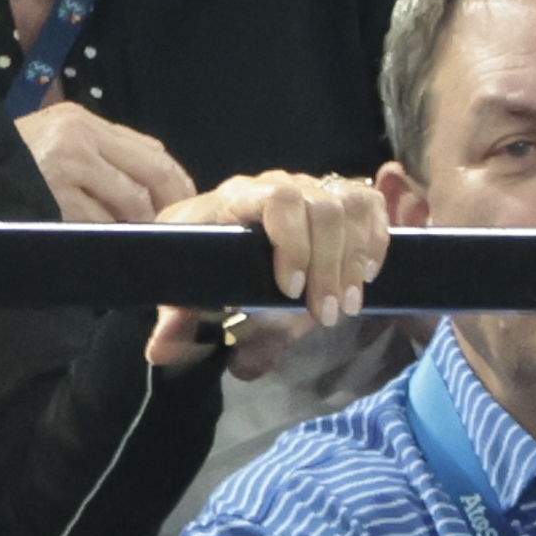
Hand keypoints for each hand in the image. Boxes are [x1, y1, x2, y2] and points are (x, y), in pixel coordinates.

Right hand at [17, 102, 196, 223]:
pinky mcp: (53, 196)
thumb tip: (152, 185)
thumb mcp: (50, 145)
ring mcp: (65, 165)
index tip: (182, 206)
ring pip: (131, 203)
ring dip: (135, 227)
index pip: (150, 150)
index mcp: (79, 120)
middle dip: (167, 207)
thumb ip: (96, 155)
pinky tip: (99, 244)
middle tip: (170, 231)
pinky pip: (100, 224)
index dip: (175, 183)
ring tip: (130, 241)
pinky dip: (106, 237)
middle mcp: (76, 136)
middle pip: (152, 173)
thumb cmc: (2, 169)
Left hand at [146, 168, 390, 368]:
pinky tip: (366, 276)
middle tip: (326, 315)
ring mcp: (311, 187)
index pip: (278, 201)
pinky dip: (375, 240)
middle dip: (329, 267)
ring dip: (355, 259)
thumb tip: (160, 351)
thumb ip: (176, 322)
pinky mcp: (337, 197)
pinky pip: (369, 205)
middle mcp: (278, 183)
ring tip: (347, 304)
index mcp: (236, 198)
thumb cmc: (203, 262)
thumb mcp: (186, 291)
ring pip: (350, 207)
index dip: (293, 243)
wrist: (217, 242)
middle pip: (323, 208)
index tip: (289, 290)